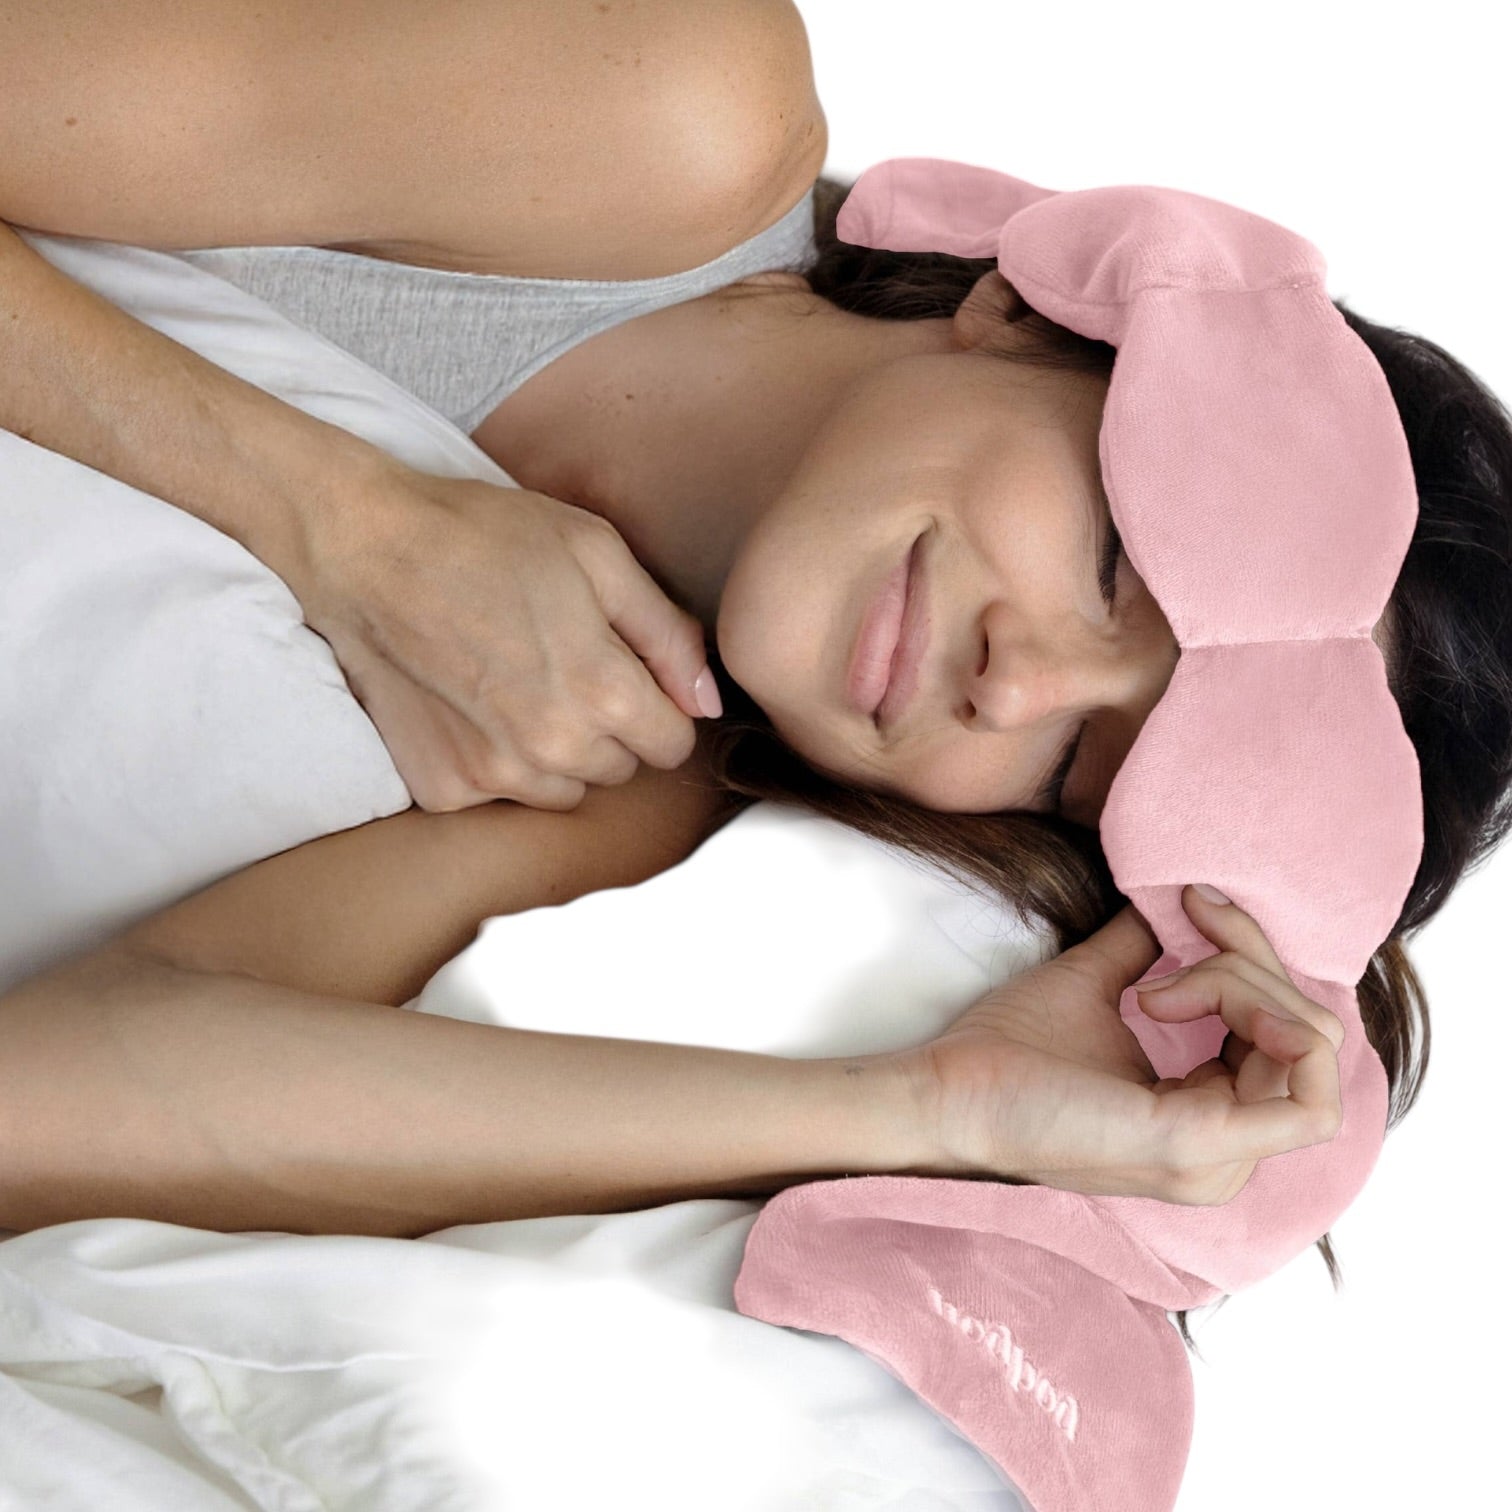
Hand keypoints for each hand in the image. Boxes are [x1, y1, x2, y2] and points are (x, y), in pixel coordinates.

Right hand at [291, 464, 719, 811]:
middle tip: (560, 663)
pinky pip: (501, 794)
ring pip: (565, 789)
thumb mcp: (597, 554)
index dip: (657, 704)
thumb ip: (667, 634)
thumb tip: (709, 702)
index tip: (625, 670)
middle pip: (622, 769)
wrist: (363, 548)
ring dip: (557, 752)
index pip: (674, 744)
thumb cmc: (483, 536)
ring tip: (517, 684)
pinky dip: (495, 760)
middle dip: (608, 727)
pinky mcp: (444, 787)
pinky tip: (471, 703)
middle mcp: (554, 750)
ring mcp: (494, 776)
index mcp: (604, 693)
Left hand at [897, 884, 1345, 1204]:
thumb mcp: (1097, 984)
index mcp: (1206, 1116)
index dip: (1254, 956)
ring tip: (1155, 985)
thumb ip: (1149, 949)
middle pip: (1308, 1036)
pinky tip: (1186, 995)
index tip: (1195, 902)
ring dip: (1243, 984)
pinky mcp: (1196, 1150)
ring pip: (1307, 1050)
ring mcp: (1215, 1161)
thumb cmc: (1007, 1051)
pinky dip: (1271, 1024)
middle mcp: (1224, 1152)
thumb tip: (1180, 895)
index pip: (1287, 1035)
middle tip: (1185, 921)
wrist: (944, 1091)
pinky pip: (1308, 1103)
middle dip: (1252, 960)